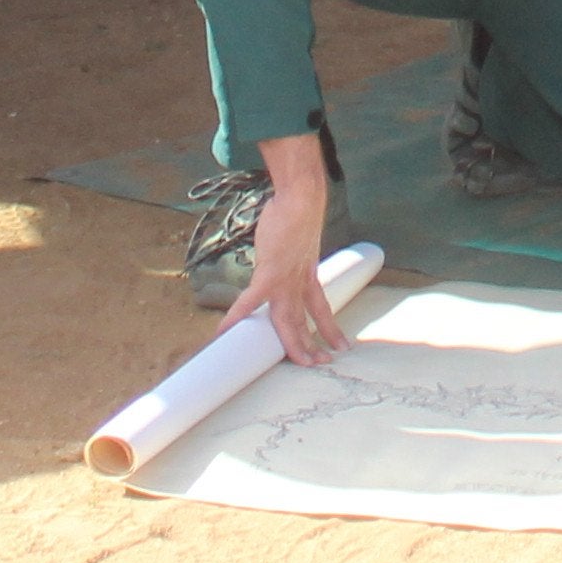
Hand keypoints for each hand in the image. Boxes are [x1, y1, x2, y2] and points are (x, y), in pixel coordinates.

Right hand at [216, 139, 346, 365]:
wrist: (300, 199)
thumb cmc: (296, 212)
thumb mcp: (302, 238)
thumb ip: (296, 251)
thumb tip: (291, 249)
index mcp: (306, 275)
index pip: (319, 308)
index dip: (328, 327)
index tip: (338, 343)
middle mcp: (296, 282)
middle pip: (302, 321)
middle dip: (312, 344)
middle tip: (323, 363)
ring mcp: (283, 280)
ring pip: (285, 321)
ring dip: (292, 344)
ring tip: (301, 363)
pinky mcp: (268, 273)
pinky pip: (248, 302)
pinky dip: (235, 317)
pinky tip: (222, 331)